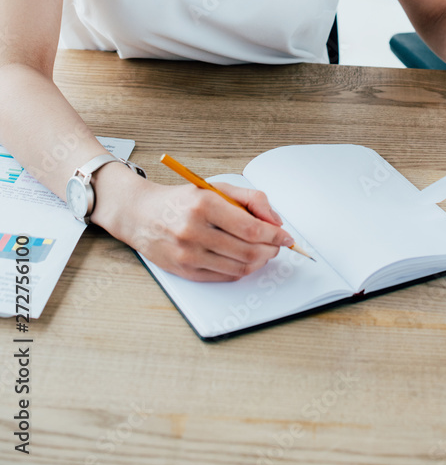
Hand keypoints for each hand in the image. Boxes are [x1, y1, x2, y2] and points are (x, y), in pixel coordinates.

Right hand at [111, 177, 294, 280]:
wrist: (141, 215)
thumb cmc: (182, 200)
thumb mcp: (216, 187)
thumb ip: (250, 199)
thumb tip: (275, 221)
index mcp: (204, 204)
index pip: (250, 227)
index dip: (274, 234)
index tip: (286, 236)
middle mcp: (194, 230)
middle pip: (247, 250)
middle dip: (270, 249)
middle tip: (278, 244)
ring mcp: (188, 254)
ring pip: (239, 267)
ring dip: (260, 262)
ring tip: (264, 252)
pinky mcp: (185, 271)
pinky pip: (224, 277)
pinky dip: (242, 270)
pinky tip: (246, 260)